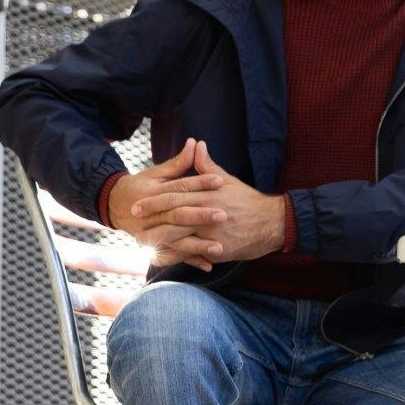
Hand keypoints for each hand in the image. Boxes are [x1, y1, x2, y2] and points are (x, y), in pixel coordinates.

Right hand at [107, 138, 230, 270]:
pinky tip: (209, 264)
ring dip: (197, 244)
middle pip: (179, 214)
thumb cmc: (140, 186)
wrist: (114, 207)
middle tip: (224, 215)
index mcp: (154, 192)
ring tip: (220, 247)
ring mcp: (152, 232)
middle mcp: (152, 214)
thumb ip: (178, 162)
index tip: (220, 181)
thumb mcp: (157, 173)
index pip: (180, 186)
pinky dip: (191, 261)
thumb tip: (195, 142)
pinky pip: (174, 255)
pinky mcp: (155, 245)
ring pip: (176, 239)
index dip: (200, 183)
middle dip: (201, 215)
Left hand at [131, 142, 285, 267]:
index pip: (173, 195)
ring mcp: (210, 233)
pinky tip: (161, 260)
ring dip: (157, 242)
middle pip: (171, 217)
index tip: (137, 204)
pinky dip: (175, 258)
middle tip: (132, 227)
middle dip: (149, 222)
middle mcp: (206, 213)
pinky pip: (190, 255)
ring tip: (141, 245)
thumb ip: (207, 165)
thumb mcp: (228, 180)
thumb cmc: (248, 201)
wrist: (272, 222)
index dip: (153, 201)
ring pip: (177, 238)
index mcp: (206, 194)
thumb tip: (196, 145)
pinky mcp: (217, 249)